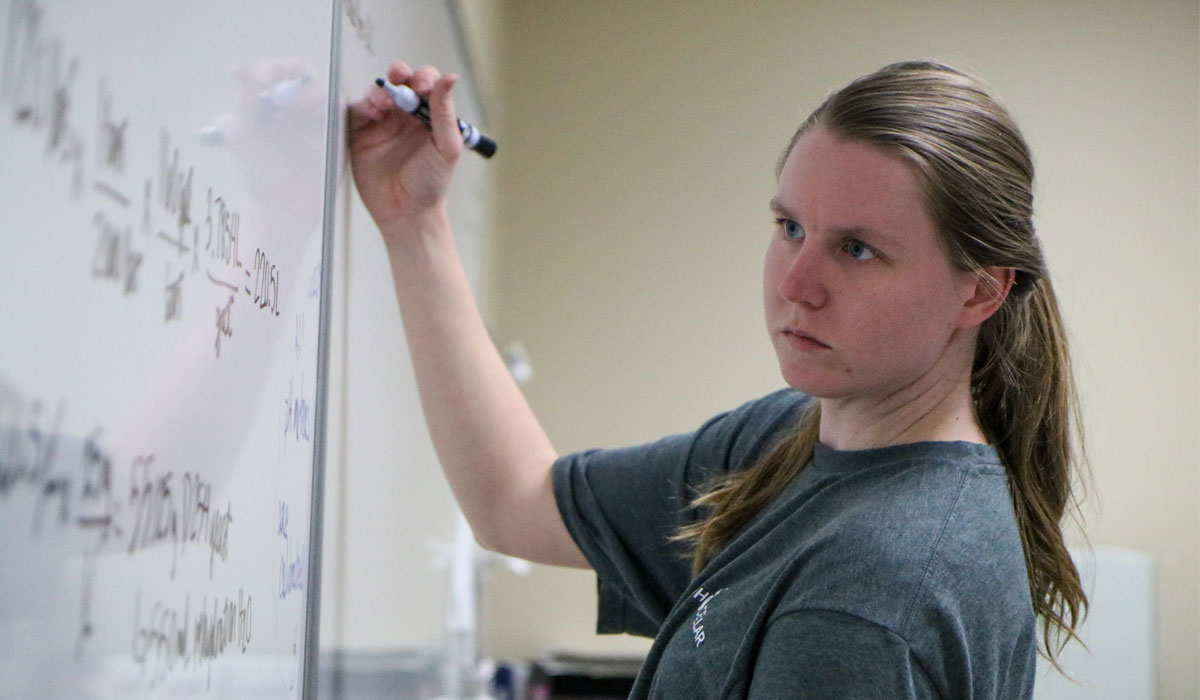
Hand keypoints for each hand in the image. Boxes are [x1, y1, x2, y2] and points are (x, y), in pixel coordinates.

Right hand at [347, 62, 463, 234]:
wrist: (406, 212)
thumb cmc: (431, 183)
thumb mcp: (446, 147)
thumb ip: (445, 112)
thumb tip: (450, 78)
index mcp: (428, 115)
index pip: (426, 84)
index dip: (424, 78)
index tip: (423, 87)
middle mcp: (405, 116)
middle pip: (400, 81)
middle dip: (399, 73)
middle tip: (399, 76)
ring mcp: (382, 123)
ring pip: (377, 93)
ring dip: (380, 91)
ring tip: (385, 103)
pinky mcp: (361, 135)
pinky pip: (357, 111)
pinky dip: (363, 106)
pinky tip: (372, 112)